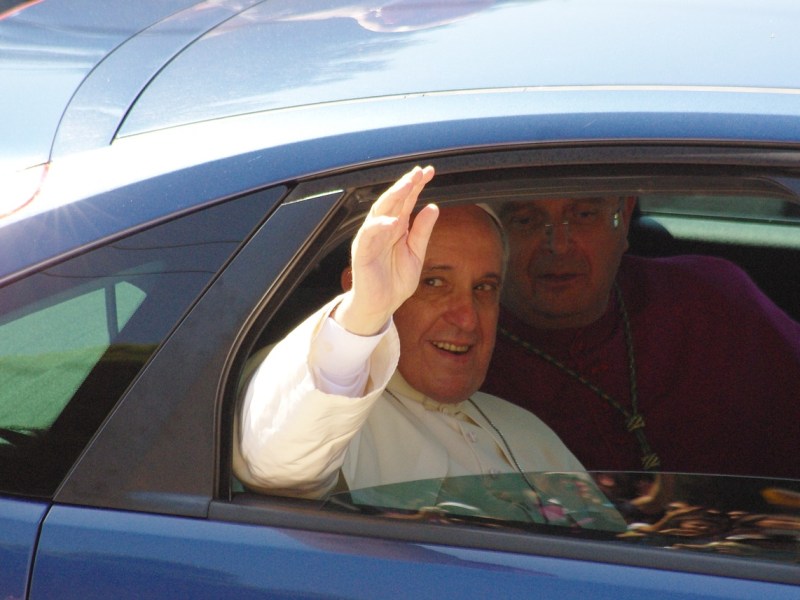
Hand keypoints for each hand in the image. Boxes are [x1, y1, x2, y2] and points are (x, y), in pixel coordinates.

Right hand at [335, 166, 437, 334]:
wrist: (380, 306)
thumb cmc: (395, 282)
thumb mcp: (416, 254)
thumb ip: (423, 232)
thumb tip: (433, 207)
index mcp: (396, 227)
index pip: (406, 201)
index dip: (416, 185)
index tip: (429, 172)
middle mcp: (382, 228)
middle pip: (392, 201)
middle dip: (405, 185)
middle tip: (418, 173)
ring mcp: (371, 238)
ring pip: (379, 211)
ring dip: (392, 197)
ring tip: (407, 185)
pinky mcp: (362, 252)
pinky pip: (369, 235)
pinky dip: (379, 226)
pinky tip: (393, 220)